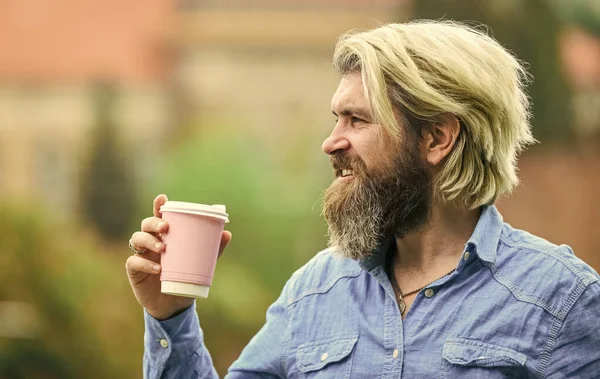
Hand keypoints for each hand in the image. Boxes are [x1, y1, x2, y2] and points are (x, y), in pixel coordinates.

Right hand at [125, 194, 231, 319]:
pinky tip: (157, 268)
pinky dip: (144, 263)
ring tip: (163, 248)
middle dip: (153, 222)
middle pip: (146, 224)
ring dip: (149, 240)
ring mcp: (141, 255)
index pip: (159, 216)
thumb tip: (227, 234)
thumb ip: (213, 249)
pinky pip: (134, 262)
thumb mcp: (201, 262)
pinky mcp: (134, 271)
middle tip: (166, 227)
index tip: (162, 198)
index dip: (158, 206)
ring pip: (137, 239)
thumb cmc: (186, 276)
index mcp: (165, 235)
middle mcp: (151, 241)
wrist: (174, 304)